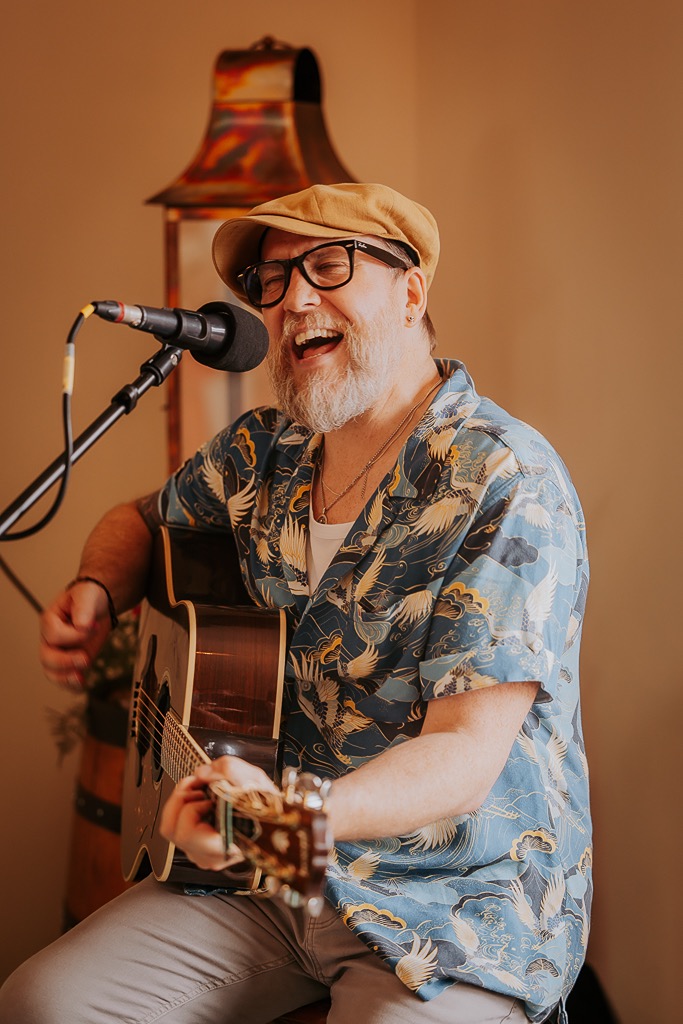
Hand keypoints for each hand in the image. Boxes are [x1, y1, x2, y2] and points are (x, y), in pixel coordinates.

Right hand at [39, 581, 111, 690]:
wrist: (99, 606)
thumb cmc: (88, 597)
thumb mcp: (87, 596)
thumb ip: (83, 609)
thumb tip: (83, 625)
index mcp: (50, 621)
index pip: (55, 634)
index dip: (74, 634)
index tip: (93, 627)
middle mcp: (51, 639)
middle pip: (47, 657)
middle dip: (65, 662)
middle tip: (85, 658)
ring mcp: (60, 653)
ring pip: (52, 672)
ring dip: (66, 679)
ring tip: (80, 678)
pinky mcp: (71, 662)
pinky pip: (65, 679)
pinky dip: (72, 686)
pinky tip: (83, 684)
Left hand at [160, 756, 278, 871]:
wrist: (276, 820)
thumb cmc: (268, 807)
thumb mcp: (254, 780)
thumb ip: (228, 770)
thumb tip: (202, 773)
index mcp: (221, 848)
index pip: (186, 833)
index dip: (192, 806)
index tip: (207, 793)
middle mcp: (208, 856)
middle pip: (172, 829)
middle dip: (181, 800)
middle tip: (197, 787)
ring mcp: (201, 853)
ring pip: (171, 828)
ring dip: (180, 803)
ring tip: (198, 791)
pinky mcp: (197, 846)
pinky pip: (177, 827)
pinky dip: (184, 808)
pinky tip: (199, 797)